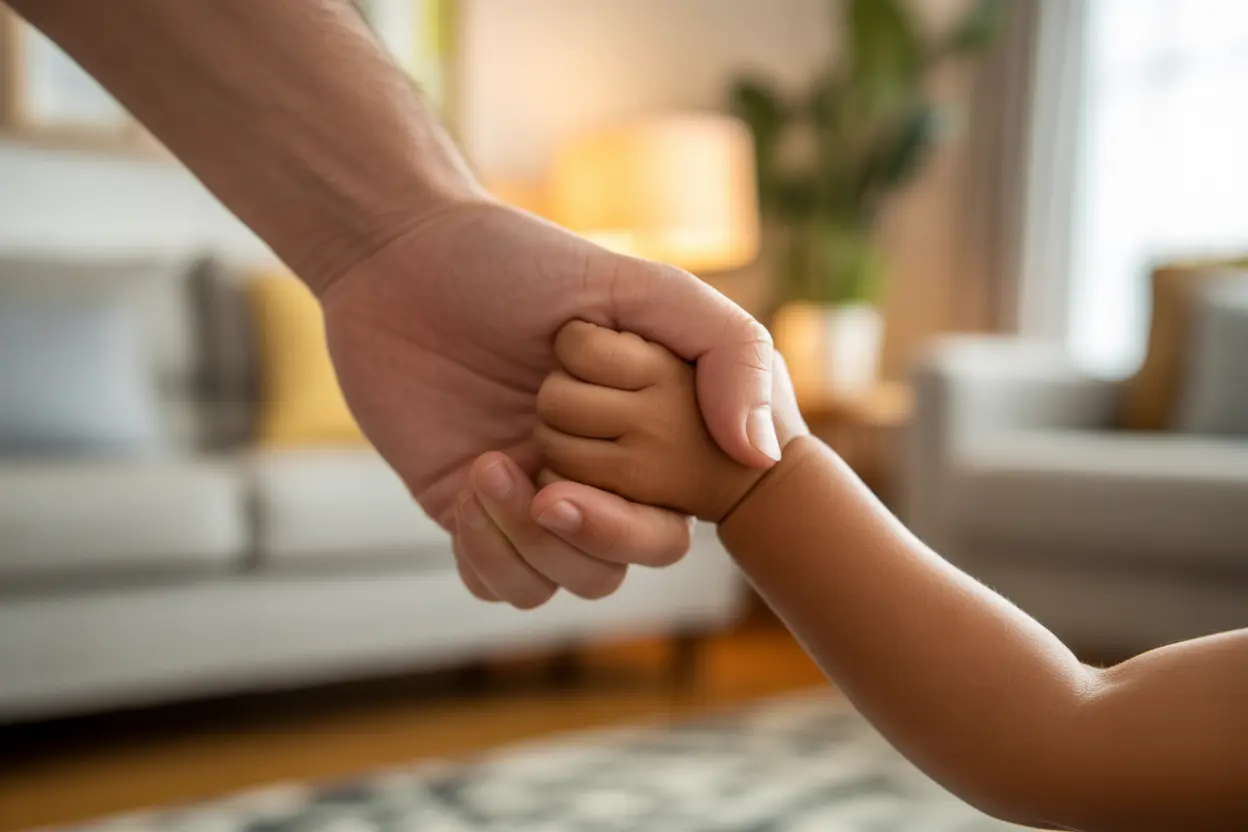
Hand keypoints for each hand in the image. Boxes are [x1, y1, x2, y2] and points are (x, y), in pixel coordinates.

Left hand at [321, 197, 778, 606]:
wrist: (403, 256)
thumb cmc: (523, 264)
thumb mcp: (644, 287)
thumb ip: (729, 353)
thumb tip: (762, 456)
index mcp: (648, 435)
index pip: (675, 523)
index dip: (642, 524)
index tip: (591, 478)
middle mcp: (598, 472)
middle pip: (623, 562)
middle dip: (589, 536)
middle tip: (549, 489)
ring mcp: (533, 493)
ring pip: (563, 582)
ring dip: (529, 540)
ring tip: (492, 465)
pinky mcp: (468, 507)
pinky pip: (496, 584)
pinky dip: (487, 554)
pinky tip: (471, 478)